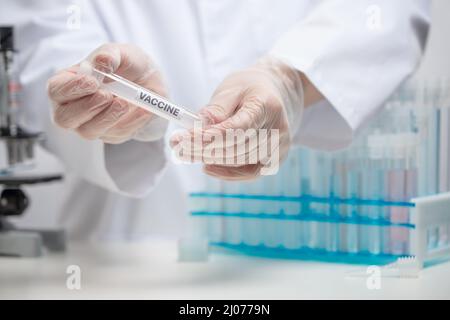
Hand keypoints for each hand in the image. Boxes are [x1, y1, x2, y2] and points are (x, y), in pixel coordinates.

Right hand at [47, 43, 167, 143]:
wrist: (151, 81)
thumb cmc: (128, 64)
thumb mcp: (121, 52)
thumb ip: (109, 54)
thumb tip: (102, 62)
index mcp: (67, 83)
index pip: (56, 90)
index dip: (71, 88)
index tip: (93, 82)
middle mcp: (73, 107)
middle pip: (64, 118)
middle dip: (86, 107)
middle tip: (107, 95)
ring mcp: (91, 124)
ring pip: (89, 131)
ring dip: (108, 117)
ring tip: (125, 102)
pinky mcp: (111, 134)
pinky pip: (117, 133)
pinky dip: (132, 121)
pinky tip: (143, 109)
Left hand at [170, 57, 304, 179]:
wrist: (272, 94)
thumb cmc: (248, 90)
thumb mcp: (230, 88)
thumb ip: (216, 109)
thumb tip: (200, 128)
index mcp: (267, 105)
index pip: (239, 126)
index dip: (212, 136)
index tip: (187, 138)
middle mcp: (278, 129)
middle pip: (238, 147)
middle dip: (204, 149)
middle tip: (178, 146)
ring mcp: (279, 147)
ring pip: (240, 161)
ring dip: (211, 159)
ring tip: (187, 153)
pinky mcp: (274, 160)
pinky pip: (249, 173)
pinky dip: (226, 173)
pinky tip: (208, 166)